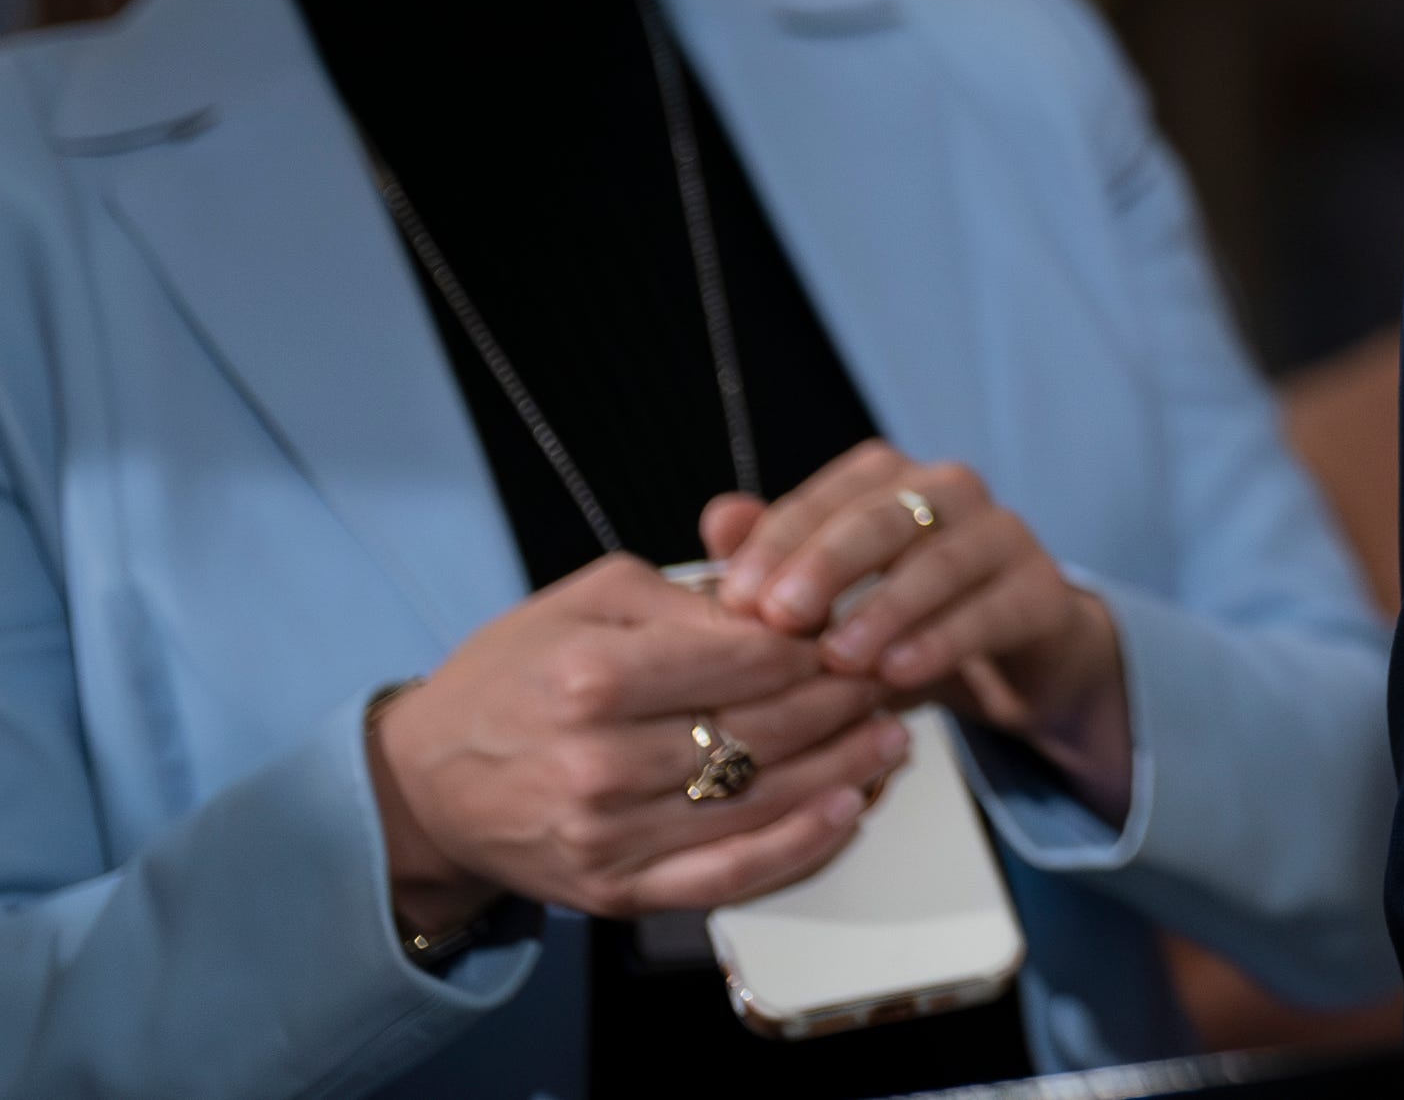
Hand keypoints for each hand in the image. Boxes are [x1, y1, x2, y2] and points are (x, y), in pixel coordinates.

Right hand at [367, 555, 905, 945]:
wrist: (424, 783)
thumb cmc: (514, 670)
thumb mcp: (592, 597)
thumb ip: (689, 598)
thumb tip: (781, 608)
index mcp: (596, 679)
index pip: (748, 660)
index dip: (816, 642)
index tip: (858, 626)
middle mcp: (600, 765)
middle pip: (761, 729)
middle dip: (841, 700)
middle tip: (893, 676)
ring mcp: (607, 838)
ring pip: (755, 800)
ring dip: (839, 769)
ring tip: (891, 736)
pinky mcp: (612, 892)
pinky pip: (722, 876)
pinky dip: (792, 846)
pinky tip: (844, 810)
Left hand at [708, 441, 1130, 823]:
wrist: (1010, 659)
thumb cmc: (901, 620)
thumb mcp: (836, 600)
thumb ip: (781, 562)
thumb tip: (718, 517)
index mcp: (893, 482)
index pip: (831, 494)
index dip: (779, 541)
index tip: (732, 599)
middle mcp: (951, 492)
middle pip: (887, 512)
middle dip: (829, 562)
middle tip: (781, 615)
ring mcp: (1003, 537)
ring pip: (943, 558)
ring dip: (887, 606)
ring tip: (840, 656)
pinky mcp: (1040, 593)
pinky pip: (991, 610)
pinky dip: (944, 639)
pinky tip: (901, 673)